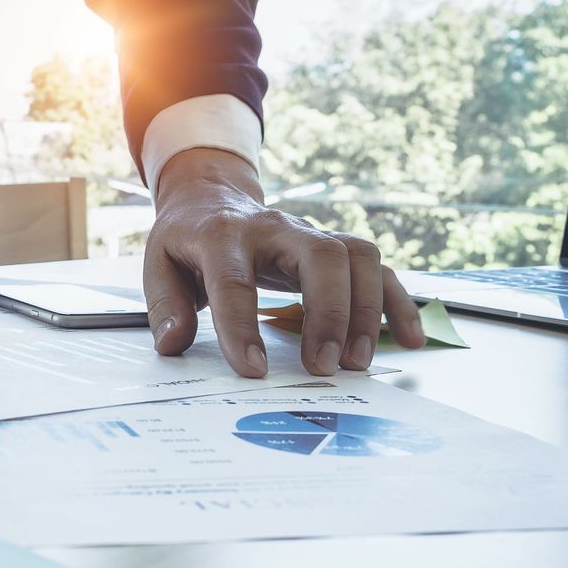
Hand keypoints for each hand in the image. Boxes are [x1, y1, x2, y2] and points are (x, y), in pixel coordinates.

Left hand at [143, 149, 424, 377]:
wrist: (212, 197)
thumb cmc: (187, 239)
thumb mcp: (159, 263)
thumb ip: (166, 304)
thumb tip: (174, 343)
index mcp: (223, 234)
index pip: (235, 281)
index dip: (243, 327)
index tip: (253, 370)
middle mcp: (275, 228)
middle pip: (319, 257)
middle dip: (328, 314)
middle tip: (322, 366)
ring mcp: (310, 233)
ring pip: (357, 257)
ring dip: (366, 311)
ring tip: (356, 362)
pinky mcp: (334, 246)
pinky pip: (379, 268)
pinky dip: (398, 302)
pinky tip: (408, 339)